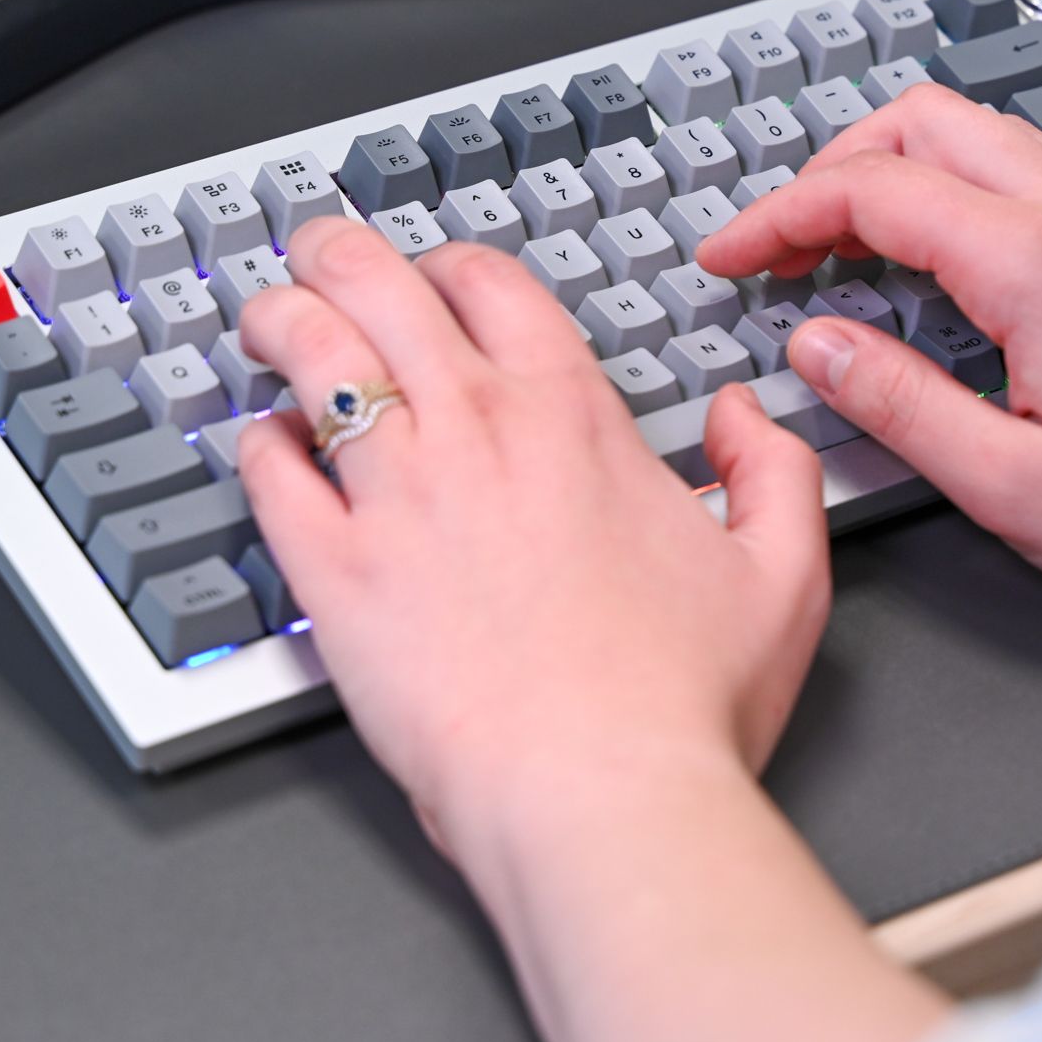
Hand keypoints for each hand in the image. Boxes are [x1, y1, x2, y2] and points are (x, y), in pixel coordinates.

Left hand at [234, 218, 829, 848]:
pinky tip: (262, 440)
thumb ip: (772, 470)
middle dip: (337, 251)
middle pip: (378, 287)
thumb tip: (742, 416)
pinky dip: (259, 442)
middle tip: (319, 248)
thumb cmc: (681, 701)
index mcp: (572, 417)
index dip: (452, 264)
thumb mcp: (782, 570)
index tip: (437, 275)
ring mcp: (394, 494)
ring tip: (265, 316)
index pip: (490, 284)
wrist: (598, 794)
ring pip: (310, 352)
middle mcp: (474, 430)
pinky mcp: (335, 572)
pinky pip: (270, 473)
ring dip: (281, 316)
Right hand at [698, 84, 1041, 646]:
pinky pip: (1017, 170)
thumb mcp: (1014, 488)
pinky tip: (924, 260)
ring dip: (887, 168)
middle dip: (826, 169)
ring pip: (972, 133)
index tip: (727, 258)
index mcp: (1038, 266)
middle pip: (919, 122)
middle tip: (774, 244)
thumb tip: (814, 346)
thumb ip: (898, 407)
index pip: (872, 190)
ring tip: (833, 246)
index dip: (778, 217)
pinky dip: (944, 187)